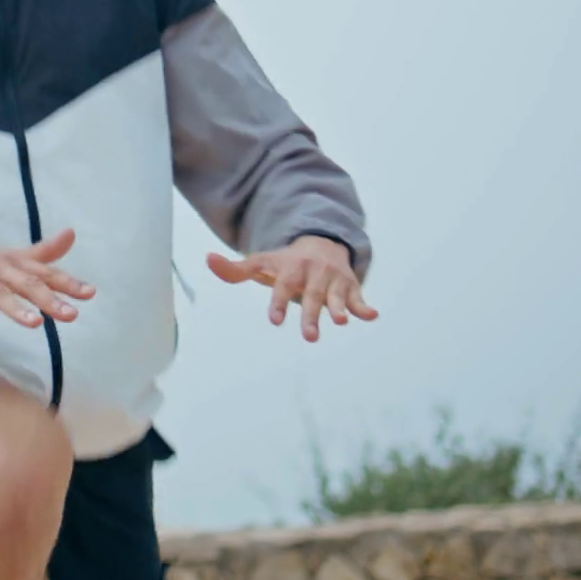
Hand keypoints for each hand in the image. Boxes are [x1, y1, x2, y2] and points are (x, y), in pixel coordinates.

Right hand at [0, 229, 94, 336]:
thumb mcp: (10, 258)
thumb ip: (42, 253)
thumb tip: (72, 233)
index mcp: (12, 261)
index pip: (44, 272)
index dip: (67, 282)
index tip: (90, 294)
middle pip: (25, 283)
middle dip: (49, 298)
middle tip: (71, 314)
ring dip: (16, 308)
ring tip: (36, 323)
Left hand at [206, 235, 377, 341]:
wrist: (321, 242)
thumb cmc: (286, 262)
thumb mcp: (262, 263)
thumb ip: (236, 269)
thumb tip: (208, 259)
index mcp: (291, 268)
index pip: (282, 286)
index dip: (278, 302)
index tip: (275, 320)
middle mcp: (313, 273)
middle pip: (311, 296)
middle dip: (311, 315)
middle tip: (310, 338)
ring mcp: (333, 280)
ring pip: (336, 296)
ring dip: (340, 308)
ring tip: (341, 322)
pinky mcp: (350, 287)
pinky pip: (359, 297)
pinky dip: (365, 306)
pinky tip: (372, 315)